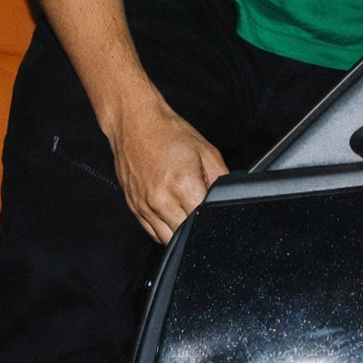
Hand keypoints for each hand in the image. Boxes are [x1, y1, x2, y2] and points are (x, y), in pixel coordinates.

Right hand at [108, 99, 228, 244]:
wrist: (135, 123)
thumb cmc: (168, 133)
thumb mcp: (206, 151)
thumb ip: (221, 179)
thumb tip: (227, 198)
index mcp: (183, 184)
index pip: (206, 218)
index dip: (213, 214)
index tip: (213, 206)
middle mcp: (161, 199)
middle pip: (188, 232)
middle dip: (198, 222)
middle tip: (198, 202)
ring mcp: (145, 206)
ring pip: (169, 239)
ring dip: (181, 229)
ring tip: (184, 206)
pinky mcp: (134, 208)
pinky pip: (153, 233)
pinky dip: (165, 228)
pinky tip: (171, 211)